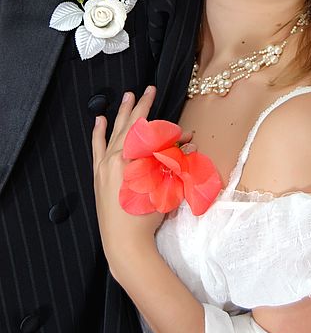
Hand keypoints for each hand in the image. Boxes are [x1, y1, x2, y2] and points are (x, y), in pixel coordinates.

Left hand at [92, 86, 166, 260]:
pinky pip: (97, 147)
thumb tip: (191, 143)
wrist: (124, 243)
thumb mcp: (167, 187)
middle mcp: (116, 157)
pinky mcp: (99, 174)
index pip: (153, 134)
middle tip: (148, 89)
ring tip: (127, 96)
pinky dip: (99, 132)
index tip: (182, 131)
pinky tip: (100, 120)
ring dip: (122, 113)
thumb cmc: (148, 217)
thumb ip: (178, 161)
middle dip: (142, 106)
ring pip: (115, 132)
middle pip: (132, 126)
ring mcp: (105, 165)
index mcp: (132, 159)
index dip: (169, 130)